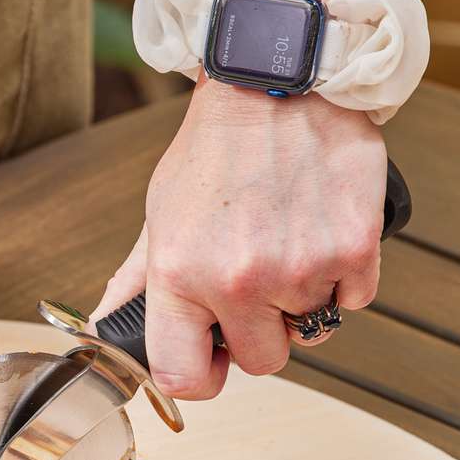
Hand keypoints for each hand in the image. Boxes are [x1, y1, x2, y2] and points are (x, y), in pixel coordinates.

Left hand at [94, 85, 386, 398]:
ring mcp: (300, 269)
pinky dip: (343, 276)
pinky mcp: (353, 251)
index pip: (183, 378)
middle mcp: (239, 280)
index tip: (211, 357)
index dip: (200, 375)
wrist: (279, 82)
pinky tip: (321, 231)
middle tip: (257, 282)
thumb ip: (138, 279)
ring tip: (288, 242)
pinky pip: (352, 300)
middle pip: (261, 362)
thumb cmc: (217, 147)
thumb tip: (105, 325)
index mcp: (181, 275)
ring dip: (302, 299)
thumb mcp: (160, 212)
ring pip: (311, 330)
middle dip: (259, 332)